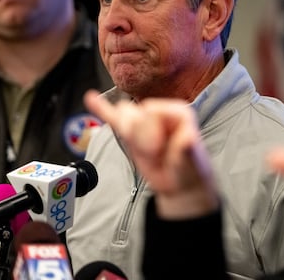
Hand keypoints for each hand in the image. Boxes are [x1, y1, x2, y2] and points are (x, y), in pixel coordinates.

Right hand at [83, 90, 218, 218]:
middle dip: (140, 138)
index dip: (152, 132)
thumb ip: (187, 149)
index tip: (163, 150)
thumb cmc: (189, 170)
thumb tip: (187, 140)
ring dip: (129, 136)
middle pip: (134, 114)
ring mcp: (142, 121)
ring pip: (123, 117)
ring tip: (148, 152)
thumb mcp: (191, 161)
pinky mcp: (130, 131)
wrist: (179, 185)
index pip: (151, 110)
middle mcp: (159, 111)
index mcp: (177, 111)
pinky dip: (101, 109)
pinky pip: (112, 117)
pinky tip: (91, 99)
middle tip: (157, 154)